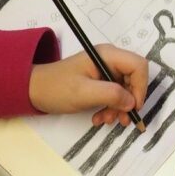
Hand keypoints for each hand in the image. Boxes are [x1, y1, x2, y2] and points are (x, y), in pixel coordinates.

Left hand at [28, 46, 147, 125]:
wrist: (34, 91)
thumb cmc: (56, 88)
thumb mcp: (84, 93)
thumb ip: (111, 95)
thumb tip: (132, 102)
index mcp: (107, 55)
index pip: (138, 66)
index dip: (141, 87)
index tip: (133, 107)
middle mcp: (109, 60)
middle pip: (134, 79)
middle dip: (129, 101)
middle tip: (120, 120)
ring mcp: (105, 71)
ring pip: (125, 90)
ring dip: (118, 108)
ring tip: (104, 120)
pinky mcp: (100, 82)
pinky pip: (114, 95)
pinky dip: (110, 108)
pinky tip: (98, 118)